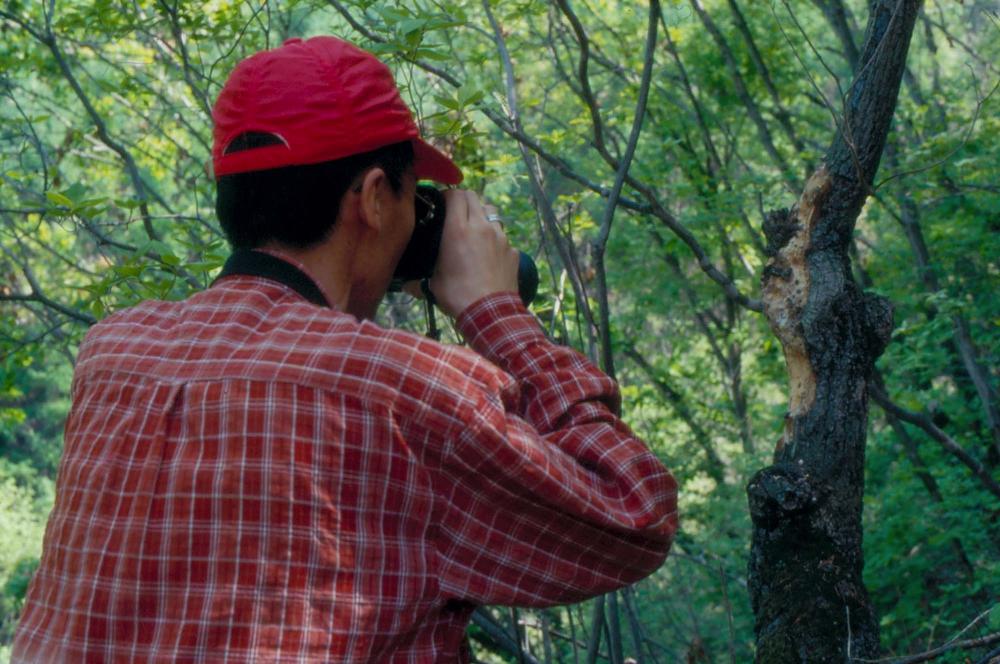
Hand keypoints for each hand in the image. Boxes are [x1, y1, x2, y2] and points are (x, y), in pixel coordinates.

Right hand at [427, 190, 518, 317]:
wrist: (490, 312)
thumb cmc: (458, 295)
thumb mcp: (434, 285)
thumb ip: (418, 282)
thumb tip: (406, 287)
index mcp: (458, 229)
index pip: (455, 194)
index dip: (448, 195)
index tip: (442, 204)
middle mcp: (481, 226)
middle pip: (474, 197)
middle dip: (464, 200)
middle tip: (457, 212)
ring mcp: (500, 237)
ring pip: (492, 212)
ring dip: (482, 215)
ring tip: (475, 229)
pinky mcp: (512, 250)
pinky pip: (503, 236)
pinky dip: (495, 239)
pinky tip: (489, 254)